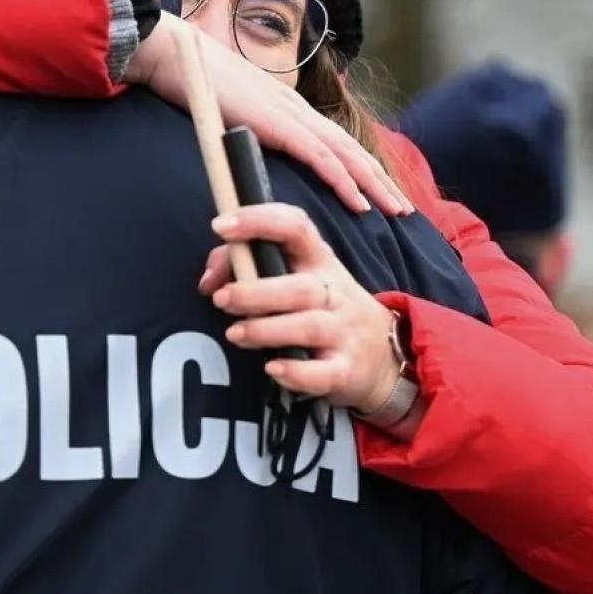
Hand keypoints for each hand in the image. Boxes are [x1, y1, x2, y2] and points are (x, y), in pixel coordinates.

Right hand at [126, 14, 411, 215]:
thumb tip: (240, 148)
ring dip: (373, 183)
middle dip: (378, 178)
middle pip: (349, 147)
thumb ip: (239, 127)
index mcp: (284, 105)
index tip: (375, 190)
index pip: (332, 139)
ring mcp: (289, 113)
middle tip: (403, 207)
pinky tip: (360, 202)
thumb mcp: (223, 109)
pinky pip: (319, 156)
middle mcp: (295, 108)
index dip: (357, 165)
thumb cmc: (190, 79)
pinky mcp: (277, 123)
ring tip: (395, 210)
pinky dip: (343, 180)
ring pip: (344, 154)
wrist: (173, 52)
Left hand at [200, 203, 402, 412]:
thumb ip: (243, 267)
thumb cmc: (323, 308)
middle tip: (222, 298)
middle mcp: (333, 293)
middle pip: (300, 287)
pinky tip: (273, 368)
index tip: (221, 225)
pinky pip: (323, 373)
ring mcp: (343, 332)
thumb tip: (208, 282)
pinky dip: (297, 372)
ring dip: (267, 330)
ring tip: (235, 334)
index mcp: (318, 261)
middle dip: (256, 292)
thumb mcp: (296, 278)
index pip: (296, 227)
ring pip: (308, 327)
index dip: (259, 221)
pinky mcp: (345, 371)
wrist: (384, 355)